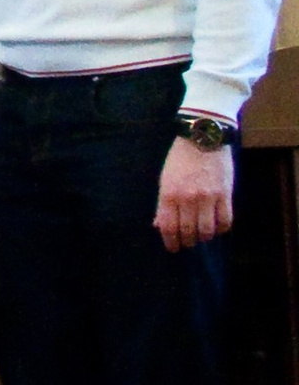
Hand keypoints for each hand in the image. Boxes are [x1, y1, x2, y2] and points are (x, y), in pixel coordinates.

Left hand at [156, 135, 235, 250]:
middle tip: (189, 242)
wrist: (203, 137)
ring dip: (204, 237)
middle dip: (188, 242)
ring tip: (203, 235)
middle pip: (188, 232)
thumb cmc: (180, 158)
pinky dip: (221, 229)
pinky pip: (225, 221)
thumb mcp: (165, 178)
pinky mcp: (225, 194)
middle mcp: (187, 198)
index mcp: (169, 194)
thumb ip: (162, 204)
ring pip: (207, 230)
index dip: (171, 242)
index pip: (168, 227)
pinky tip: (217, 227)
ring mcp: (208, 197)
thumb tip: (158, 225)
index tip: (173, 248)